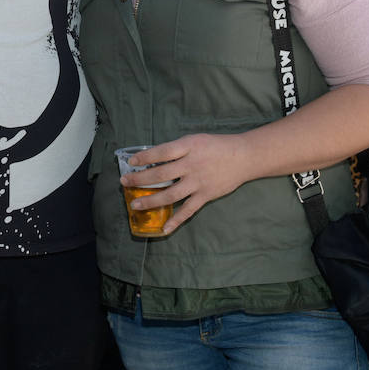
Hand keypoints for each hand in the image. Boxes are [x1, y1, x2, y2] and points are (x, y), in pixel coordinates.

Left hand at [122, 134, 255, 233]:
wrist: (244, 157)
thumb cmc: (215, 146)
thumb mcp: (194, 140)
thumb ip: (176, 149)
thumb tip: (152, 159)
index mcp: (188, 147)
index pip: (162, 152)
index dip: (145, 157)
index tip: (131, 162)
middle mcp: (192, 165)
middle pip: (161, 174)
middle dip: (140, 179)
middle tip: (124, 183)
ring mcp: (198, 182)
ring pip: (170, 194)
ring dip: (151, 201)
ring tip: (135, 205)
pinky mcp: (206, 195)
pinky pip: (188, 210)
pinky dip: (176, 220)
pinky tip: (164, 229)